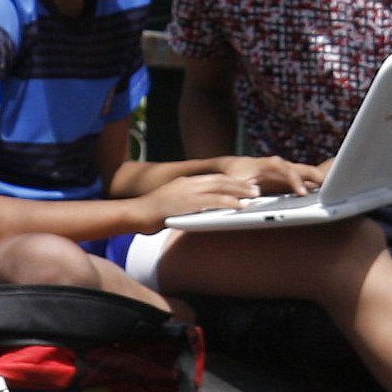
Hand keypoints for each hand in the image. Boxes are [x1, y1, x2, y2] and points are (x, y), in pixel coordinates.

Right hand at [135, 173, 261, 231]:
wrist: (135, 213)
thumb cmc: (151, 213)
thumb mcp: (171, 203)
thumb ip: (186, 203)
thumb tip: (199, 210)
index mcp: (186, 182)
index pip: (214, 178)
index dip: (231, 181)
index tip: (244, 185)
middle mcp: (189, 183)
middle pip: (221, 180)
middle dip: (240, 184)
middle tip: (255, 189)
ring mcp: (189, 191)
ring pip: (221, 188)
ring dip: (240, 192)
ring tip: (254, 196)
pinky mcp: (188, 202)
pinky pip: (214, 202)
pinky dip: (229, 203)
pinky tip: (240, 206)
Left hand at [216, 155, 321, 195]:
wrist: (231, 166)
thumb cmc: (233, 174)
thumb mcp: (232, 181)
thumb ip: (241, 187)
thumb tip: (254, 194)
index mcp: (268, 164)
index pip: (286, 170)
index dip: (296, 180)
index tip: (303, 192)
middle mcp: (279, 165)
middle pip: (302, 168)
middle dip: (316, 176)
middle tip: (328, 187)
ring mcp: (285, 170)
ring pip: (306, 172)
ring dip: (319, 179)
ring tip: (333, 189)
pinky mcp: (286, 178)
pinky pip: (304, 179)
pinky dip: (315, 184)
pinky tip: (325, 191)